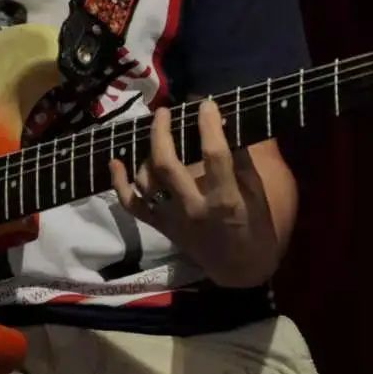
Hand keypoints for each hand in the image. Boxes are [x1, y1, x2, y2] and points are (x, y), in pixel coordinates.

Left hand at [109, 99, 278, 286]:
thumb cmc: (254, 226)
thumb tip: (224, 122)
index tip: (206, 104)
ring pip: (146, 180)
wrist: (239, 269)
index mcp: (225, 200)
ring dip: (146, 151)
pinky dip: (119, 183)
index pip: (214, 155)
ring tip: (155, 131)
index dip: (209, 125)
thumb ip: (240, 158)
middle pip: (167, 164)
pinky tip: (116, 161)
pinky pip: (130, 204)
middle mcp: (193, 209)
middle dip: (161, 132)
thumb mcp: (256, 192)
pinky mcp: (159, 227)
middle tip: (164, 111)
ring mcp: (172, 220)